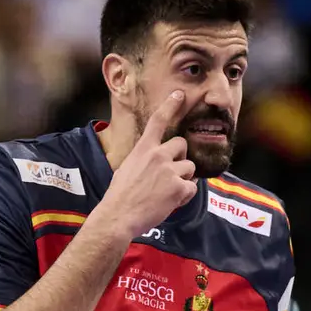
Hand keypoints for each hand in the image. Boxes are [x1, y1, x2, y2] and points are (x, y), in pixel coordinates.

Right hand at [95, 90, 197, 238]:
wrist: (118, 216)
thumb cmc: (120, 196)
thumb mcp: (127, 168)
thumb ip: (144, 159)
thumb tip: (155, 161)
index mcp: (143, 149)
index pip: (158, 121)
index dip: (170, 105)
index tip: (179, 94)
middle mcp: (158, 155)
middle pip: (182, 144)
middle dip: (181, 157)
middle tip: (171, 172)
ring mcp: (169, 171)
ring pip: (189, 167)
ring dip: (183, 178)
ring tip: (167, 191)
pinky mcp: (178, 187)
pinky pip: (192, 187)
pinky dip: (185, 196)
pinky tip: (171, 201)